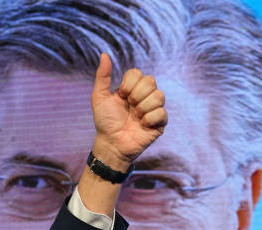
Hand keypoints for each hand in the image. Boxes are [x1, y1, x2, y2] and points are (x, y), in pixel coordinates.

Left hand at [90, 54, 166, 168]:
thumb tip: (104, 54)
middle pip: (151, 81)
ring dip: (143, 107)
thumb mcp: (99, 98)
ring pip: (159, 96)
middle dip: (136, 95)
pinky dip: (149, 119)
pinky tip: (142, 125)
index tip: (121, 96)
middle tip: (129, 106)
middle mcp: (144, 96)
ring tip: (135, 117)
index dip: (129, 83)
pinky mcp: (160, 122)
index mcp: (132, 88)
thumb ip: (102, 76)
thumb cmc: (105, 122)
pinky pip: (162, 113)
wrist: (110, 143)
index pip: (138, 73)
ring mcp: (153, 108)